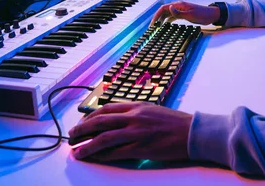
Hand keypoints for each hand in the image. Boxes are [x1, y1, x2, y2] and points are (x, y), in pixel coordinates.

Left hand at [68, 102, 192, 161]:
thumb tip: (119, 121)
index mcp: (137, 106)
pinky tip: (95, 159)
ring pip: (104, 138)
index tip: (81, 124)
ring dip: (87, 146)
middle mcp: (134, 116)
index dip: (90, 117)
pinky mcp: (141, 148)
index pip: (106, 109)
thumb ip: (136, 113)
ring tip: (77, 152)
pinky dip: (103, 156)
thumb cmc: (175, 122)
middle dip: (82, 130)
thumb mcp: (153, 110)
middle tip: (71, 137)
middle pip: (100, 122)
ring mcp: (137, 132)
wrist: (192, 132)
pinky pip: (116, 153)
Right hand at [150, 1, 219, 25]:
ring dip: (162, 19)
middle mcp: (178, 6)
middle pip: (164, 11)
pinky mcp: (184, 14)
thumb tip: (169, 8)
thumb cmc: (202, 14)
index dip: (157, 15)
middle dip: (157, 18)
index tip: (153, 23)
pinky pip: (173, 16)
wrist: (211, 15)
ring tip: (157, 27)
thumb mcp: (190, 15)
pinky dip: (168, 20)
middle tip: (152, 27)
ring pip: (168, 14)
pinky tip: (166, 25)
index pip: (164, 8)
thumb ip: (178, 13)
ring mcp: (181, 10)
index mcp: (179, 5)